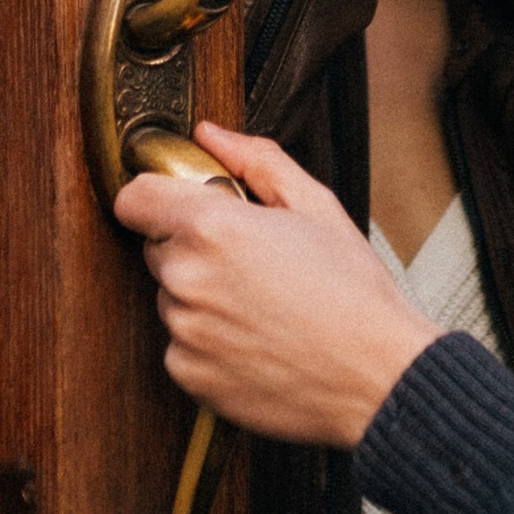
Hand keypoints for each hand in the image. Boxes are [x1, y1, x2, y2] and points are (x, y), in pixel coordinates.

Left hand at [112, 121, 436, 444]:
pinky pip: (182, 344)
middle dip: (194, 247)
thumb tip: (211, 136)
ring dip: (202, 296)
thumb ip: (255, 161)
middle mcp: (187, 279)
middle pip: (158, 248)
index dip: (158, 197)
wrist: (378, 377)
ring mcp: (184, 331)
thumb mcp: (316, 206)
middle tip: (251, 261)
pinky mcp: (188, 374)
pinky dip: (208, 341)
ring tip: (262, 305)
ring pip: (172, 298)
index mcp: (213, 227)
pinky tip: (256, 339)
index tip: (181, 206)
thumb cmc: (355, 293)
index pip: (134, 198)